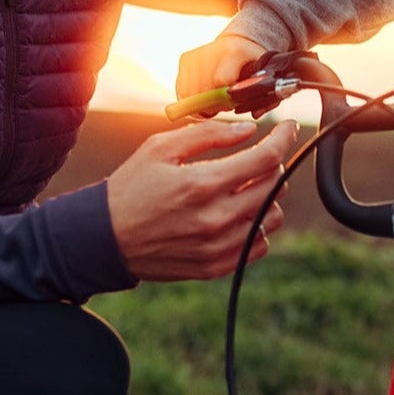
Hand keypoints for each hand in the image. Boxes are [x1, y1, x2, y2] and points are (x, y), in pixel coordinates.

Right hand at [106, 119, 298, 280]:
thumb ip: (207, 134)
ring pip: (271, 218)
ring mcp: (216, 247)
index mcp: (201, 184)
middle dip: (272, 165)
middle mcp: (214, 218)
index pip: (265, 159)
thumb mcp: (160, 148)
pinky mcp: (215, 267)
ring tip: (243, 189)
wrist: (104, 238)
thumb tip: (248, 130)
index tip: (288, 128)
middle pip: (273, 187)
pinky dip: (256, 227)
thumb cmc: (131, 188)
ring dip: (267, 198)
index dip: (283, 138)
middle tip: (256, 158)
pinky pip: (259, 246)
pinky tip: (236, 215)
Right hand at [175, 33, 266, 99]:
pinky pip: (181, 91)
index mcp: (235, 51)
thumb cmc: (254, 67)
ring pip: (190, 94)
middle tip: (226, 104)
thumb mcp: (264, 80)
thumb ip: (265, 100)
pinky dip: (191, 100)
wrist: (239, 44)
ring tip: (216, 100)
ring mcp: (195, 54)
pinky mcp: (184, 59)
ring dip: (202, 104)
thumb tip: (255, 115)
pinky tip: (204, 97)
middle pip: (204, 91)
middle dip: (215, 104)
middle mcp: (211, 50)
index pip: (220, 81)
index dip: (226, 98)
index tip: (233, 102)